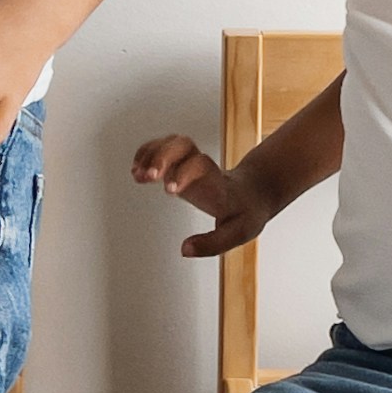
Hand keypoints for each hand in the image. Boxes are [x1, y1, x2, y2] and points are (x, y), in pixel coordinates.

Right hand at [130, 134, 275, 260]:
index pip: (202, 167)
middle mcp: (204, 168)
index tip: (169, 190)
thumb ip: (212, 243)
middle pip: (184, 145)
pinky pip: (165, 148)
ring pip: (173, 143)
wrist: (254, 191)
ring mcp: (192, 163)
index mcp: (218, 183)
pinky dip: (148, 153)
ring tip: (137, 173)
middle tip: (147, 175)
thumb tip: (185, 249)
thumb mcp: (238, 233)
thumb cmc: (246, 211)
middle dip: (162, 156)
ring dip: (152, 153)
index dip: (184, 173)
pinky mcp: (182, 164)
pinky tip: (137, 168)